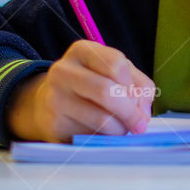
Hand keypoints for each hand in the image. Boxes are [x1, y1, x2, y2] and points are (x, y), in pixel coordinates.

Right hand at [7, 40, 154, 142]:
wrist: (46, 104)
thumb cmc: (90, 86)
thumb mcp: (114, 73)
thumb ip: (138, 85)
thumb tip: (143, 111)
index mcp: (82, 51)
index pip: (117, 63)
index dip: (133, 86)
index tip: (139, 101)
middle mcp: (64, 70)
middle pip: (106, 91)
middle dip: (130, 112)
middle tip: (140, 125)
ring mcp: (55, 98)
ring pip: (101, 118)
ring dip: (119, 129)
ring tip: (121, 129)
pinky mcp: (54, 124)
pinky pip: (89, 136)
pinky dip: (103, 138)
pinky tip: (102, 134)